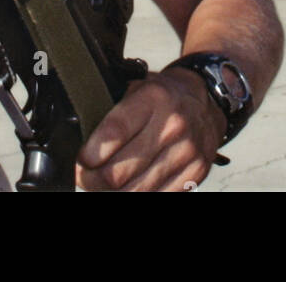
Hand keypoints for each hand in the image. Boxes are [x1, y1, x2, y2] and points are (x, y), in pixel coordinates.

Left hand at [75, 68, 226, 191]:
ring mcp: (187, 152)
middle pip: (119, 171)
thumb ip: (110, 112)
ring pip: (135, 191)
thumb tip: (80, 145)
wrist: (205, 102)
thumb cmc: (162, 97)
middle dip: (93, 180)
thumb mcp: (136, 88)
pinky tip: (129, 188)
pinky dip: (138, 196)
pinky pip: (158, 197)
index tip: (80, 161)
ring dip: (112, 193)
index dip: (89, 155)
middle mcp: (173, 125)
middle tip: (85, 177)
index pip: (113, 133)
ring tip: (103, 185)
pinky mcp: (196, 173)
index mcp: (154, 98)